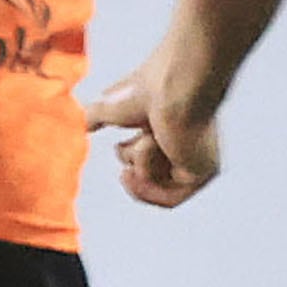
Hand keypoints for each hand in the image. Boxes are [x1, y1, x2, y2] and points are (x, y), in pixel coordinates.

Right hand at [81, 49, 224, 208]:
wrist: (172, 87)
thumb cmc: (147, 89)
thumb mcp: (108, 107)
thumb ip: (95, 117)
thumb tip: (83, 125)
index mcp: (172, 130)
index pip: (149, 159)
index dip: (128, 156)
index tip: (121, 145)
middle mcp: (188, 146)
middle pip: (150, 177)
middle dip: (133, 161)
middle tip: (141, 138)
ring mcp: (197, 161)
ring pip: (157, 189)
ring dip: (141, 166)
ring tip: (148, 140)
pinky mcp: (203, 173)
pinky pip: (171, 198)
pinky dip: (151, 183)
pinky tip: (146, 163)